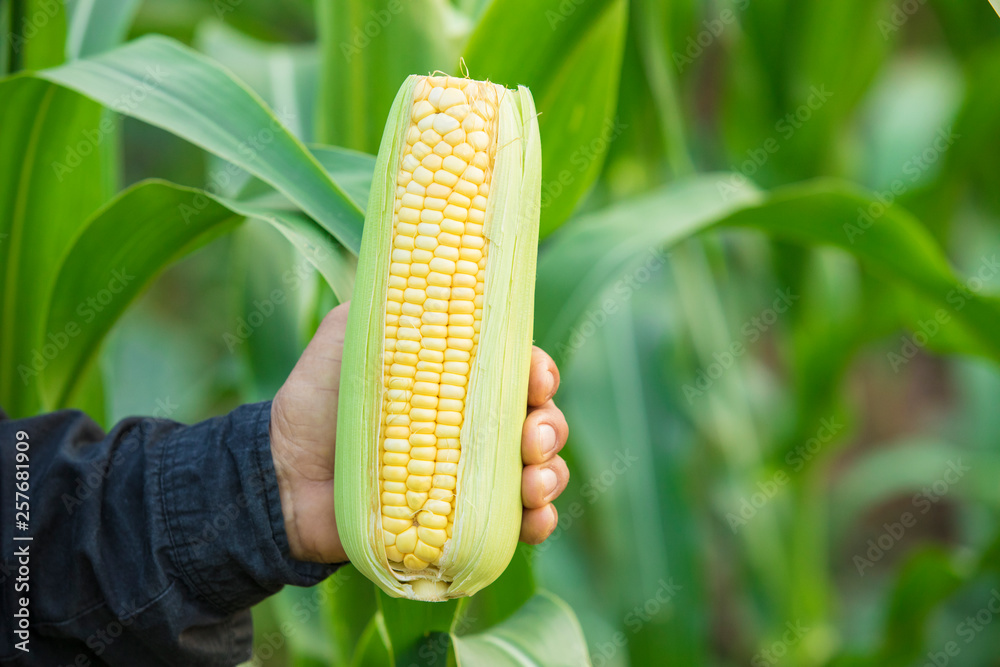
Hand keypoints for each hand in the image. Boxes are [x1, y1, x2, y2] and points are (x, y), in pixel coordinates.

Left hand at [269, 302, 569, 562]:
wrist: (284, 476)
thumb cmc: (316, 400)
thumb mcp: (346, 338)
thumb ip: (382, 306)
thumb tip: (421, 271)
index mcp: (460, 379)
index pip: (519, 370)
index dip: (539, 373)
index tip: (536, 379)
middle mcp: (476, 426)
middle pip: (540, 420)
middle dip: (551, 427)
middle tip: (532, 438)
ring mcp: (474, 477)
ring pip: (540, 470)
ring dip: (552, 473)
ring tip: (533, 481)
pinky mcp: (463, 524)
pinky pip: (516, 525)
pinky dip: (540, 522)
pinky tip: (535, 518)